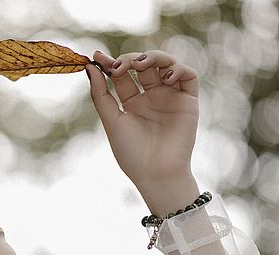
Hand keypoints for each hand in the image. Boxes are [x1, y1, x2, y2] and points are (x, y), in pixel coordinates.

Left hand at [85, 50, 199, 194]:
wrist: (156, 173)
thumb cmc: (132, 153)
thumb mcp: (111, 121)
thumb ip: (101, 95)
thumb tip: (89, 68)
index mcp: (131, 103)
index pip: (122, 75)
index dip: (111, 63)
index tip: (97, 57)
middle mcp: (151, 97)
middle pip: (142, 65)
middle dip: (130, 59)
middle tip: (119, 66)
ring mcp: (170, 97)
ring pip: (165, 64)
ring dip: (153, 57)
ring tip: (140, 64)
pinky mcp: (188, 101)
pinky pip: (188, 76)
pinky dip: (178, 69)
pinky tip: (164, 78)